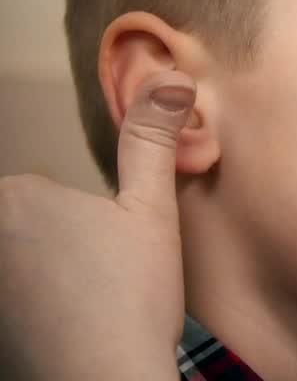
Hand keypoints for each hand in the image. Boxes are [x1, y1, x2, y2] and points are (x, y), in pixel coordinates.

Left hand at [0, 71, 193, 379]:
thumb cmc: (130, 300)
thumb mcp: (152, 210)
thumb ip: (150, 140)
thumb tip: (170, 77)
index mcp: (18, 198)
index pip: (39, 192)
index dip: (80, 219)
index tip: (105, 249)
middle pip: (22, 228)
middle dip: (56, 247)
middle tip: (98, 279)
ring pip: (19, 265)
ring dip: (44, 279)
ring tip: (86, 306)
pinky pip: (16, 301)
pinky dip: (36, 312)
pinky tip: (68, 329)